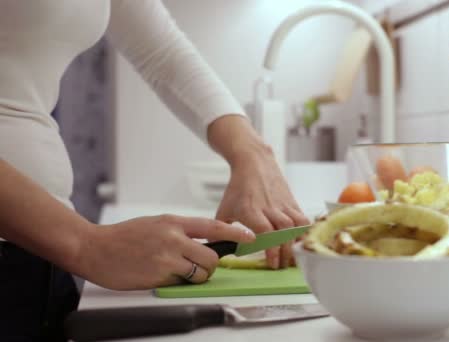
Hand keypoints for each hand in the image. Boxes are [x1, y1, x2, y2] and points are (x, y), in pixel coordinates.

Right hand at [76, 214, 254, 289]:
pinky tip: (162, 275)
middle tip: (201, 267)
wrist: (94, 247)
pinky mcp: (157, 275)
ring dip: (197, 276)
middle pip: (212, 256)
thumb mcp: (157, 224)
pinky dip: (178, 282)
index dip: (235, 232)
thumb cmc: (124, 237)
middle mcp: (173, 237)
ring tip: (181, 272)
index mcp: (174, 222)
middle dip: (211, 265)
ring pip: (200, 272)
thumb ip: (180, 231)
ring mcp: (165, 257)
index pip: (213, 226)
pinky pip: (181, 282)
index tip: (250, 237)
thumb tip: (204, 241)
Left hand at [215, 147, 308, 268]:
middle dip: (284, 252)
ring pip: (295, 226)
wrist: (254, 163)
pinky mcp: (292, 201)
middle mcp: (269, 207)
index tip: (272, 263)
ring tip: (292, 258)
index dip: (271, 248)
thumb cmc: (238, 189)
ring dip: (295, 244)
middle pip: (283, 232)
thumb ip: (220, 231)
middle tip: (281, 266)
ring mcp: (282, 204)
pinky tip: (301, 243)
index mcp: (250, 210)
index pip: (265, 231)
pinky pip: (303, 218)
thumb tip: (216, 250)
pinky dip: (304, 232)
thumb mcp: (224, 209)